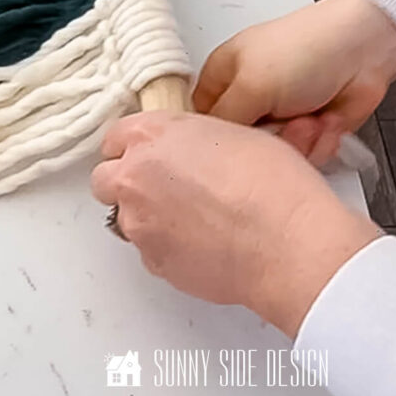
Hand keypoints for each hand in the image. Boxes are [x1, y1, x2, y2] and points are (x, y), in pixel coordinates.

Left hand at [91, 112, 380, 336]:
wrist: (288, 243)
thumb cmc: (273, 185)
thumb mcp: (233, 133)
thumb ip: (190, 140)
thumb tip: (188, 152)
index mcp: (152, 135)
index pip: (115, 137)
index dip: (134, 148)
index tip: (149, 155)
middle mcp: (134, 176)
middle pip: (106, 179)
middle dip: (129, 184)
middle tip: (165, 189)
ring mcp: (138, 222)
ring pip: (127, 218)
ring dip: (149, 218)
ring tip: (196, 222)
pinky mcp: (152, 261)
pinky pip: (150, 251)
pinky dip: (169, 247)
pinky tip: (205, 245)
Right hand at [194, 0, 395, 162]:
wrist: (364, 52)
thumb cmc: (307, 48)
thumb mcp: (249, 84)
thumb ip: (220, 121)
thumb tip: (207, 147)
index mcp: (224, 75)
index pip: (201, 119)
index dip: (211, 138)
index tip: (227, 148)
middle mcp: (251, 96)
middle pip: (240, 144)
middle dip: (265, 141)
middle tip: (277, 123)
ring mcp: (280, 114)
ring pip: (273, 156)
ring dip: (296, 143)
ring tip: (307, 119)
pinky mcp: (308, 130)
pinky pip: (303, 158)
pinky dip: (318, 143)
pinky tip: (323, 122)